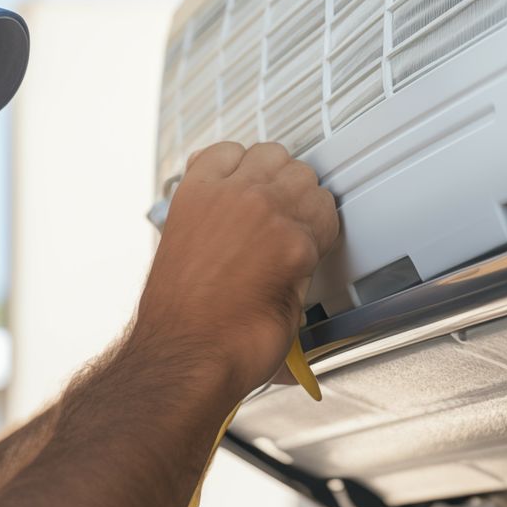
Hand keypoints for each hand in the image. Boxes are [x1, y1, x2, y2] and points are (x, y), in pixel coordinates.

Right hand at [135, 142, 338, 393]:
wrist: (190, 354)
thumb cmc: (183, 320)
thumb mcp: (181, 248)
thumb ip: (209, 219)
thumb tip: (235, 217)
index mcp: (194, 194)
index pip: (231, 151)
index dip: (247, 172)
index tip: (252, 189)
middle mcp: (228, 193)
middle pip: (274, 156)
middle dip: (280, 185)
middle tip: (280, 220)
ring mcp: (262, 211)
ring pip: (305, 179)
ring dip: (305, 206)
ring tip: (293, 241)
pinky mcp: (294, 241)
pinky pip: (325, 218)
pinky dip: (321, 238)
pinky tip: (303, 261)